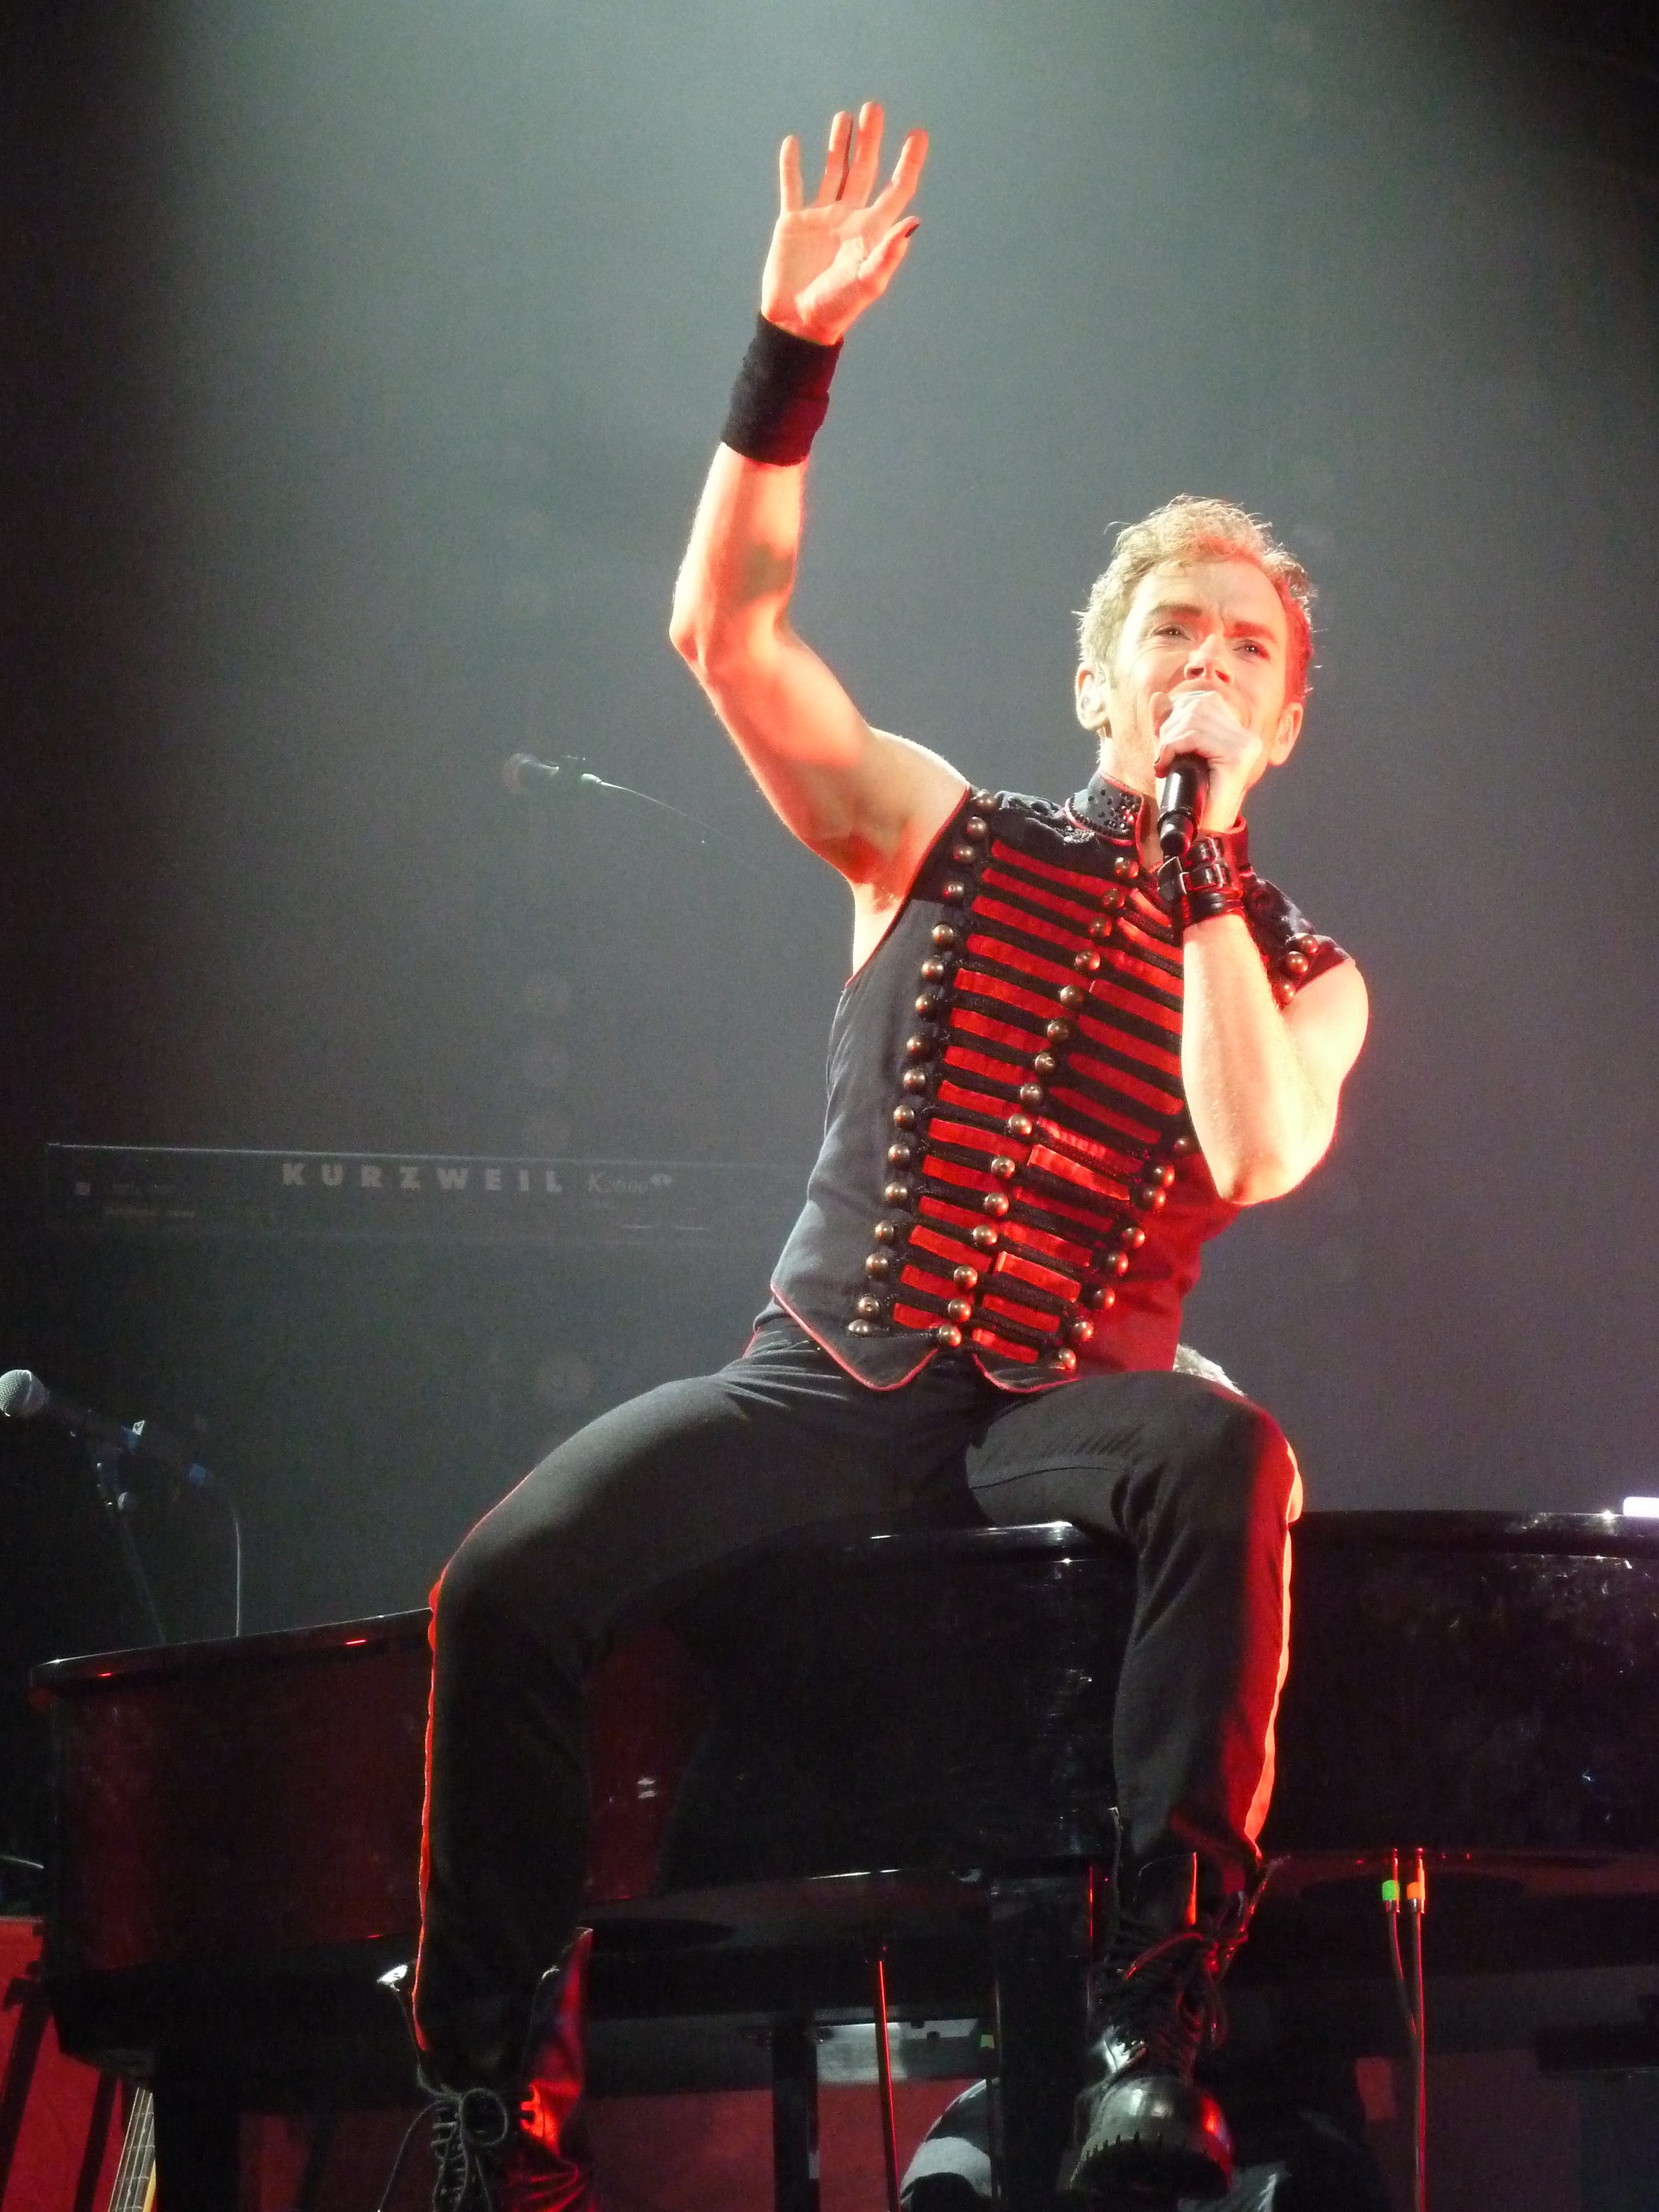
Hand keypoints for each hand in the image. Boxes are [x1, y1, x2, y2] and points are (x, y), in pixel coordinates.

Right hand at [760, 103, 926, 345]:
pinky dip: (791, 165)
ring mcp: (821, 218)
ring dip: (838, 144)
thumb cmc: (835, 309)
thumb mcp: (866, 284)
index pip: (895, 189)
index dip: (908, 163)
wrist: (796, 324)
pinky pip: (792, 187)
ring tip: (844, 117)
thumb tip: (913, 221)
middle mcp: (848, 219)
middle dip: (870, 140)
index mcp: (871, 231)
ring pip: (833, 171)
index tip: (918, 134)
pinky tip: (794, 143)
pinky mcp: (793, 223)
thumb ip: (888, 254)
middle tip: (874, 108)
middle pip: (864, 170)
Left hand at [1152, 687, 1262, 835]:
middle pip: (1199, 704)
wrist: (1193, 834)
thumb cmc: (1184, 797)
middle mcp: (1246, 737)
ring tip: (1165, 762)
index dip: (1176, 716)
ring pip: (1195, 718)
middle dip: (1169, 729)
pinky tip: (1166, 765)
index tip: (1165, 745)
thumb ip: (1167, 725)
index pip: (1204, 699)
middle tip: (1162, 757)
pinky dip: (1173, 747)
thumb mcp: (1171, 753)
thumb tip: (1159, 697)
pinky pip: (1195, 735)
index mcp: (1237, 733)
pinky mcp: (1237, 757)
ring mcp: (1245, 746)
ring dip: (1169, 740)